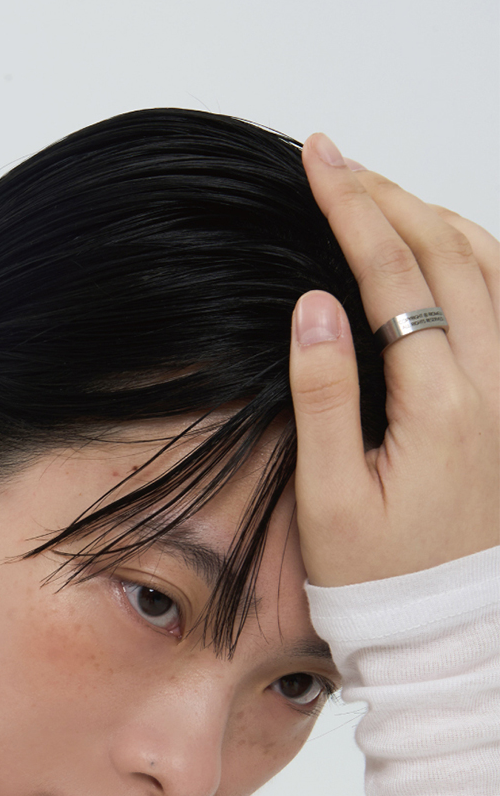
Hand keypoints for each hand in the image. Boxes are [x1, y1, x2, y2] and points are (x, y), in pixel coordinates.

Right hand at [291, 137, 499, 581]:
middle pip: (448, 253)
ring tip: (379, 194)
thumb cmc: (382, 581)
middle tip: (336, 161)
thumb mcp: (332, 498)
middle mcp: (495, 390)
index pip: (394, 275)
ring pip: (492, 269)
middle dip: (390, 195)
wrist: (451, 639)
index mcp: (442, 407)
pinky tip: (440, 248)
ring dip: (436, 218)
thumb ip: (324, 395)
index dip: (352, 205)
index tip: (318, 156)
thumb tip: (314, 303)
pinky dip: (476, 257)